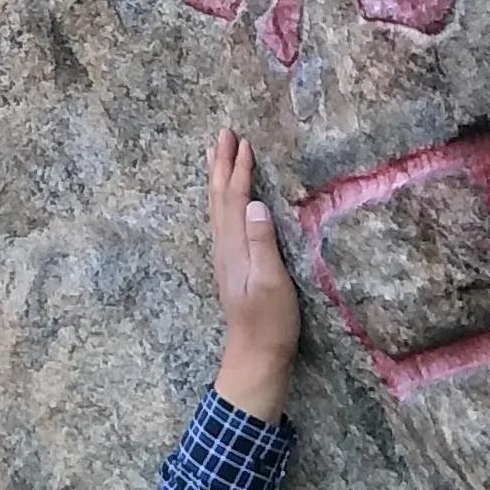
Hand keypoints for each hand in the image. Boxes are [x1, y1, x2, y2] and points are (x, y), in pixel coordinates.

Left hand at [208, 131, 299, 424]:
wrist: (255, 356)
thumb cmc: (270, 321)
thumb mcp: (273, 282)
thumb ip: (263, 243)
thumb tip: (255, 203)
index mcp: (235, 246)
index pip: (235, 198)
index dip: (239, 169)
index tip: (244, 141)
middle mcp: (224, 247)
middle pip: (219, 197)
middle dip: (221, 164)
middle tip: (223, 134)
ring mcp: (226, 257)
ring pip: (217, 208)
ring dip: (217, 179)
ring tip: (216, 155)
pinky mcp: (232, 266)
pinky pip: (222, 221)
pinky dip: (222, 200)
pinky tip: (227, 200)